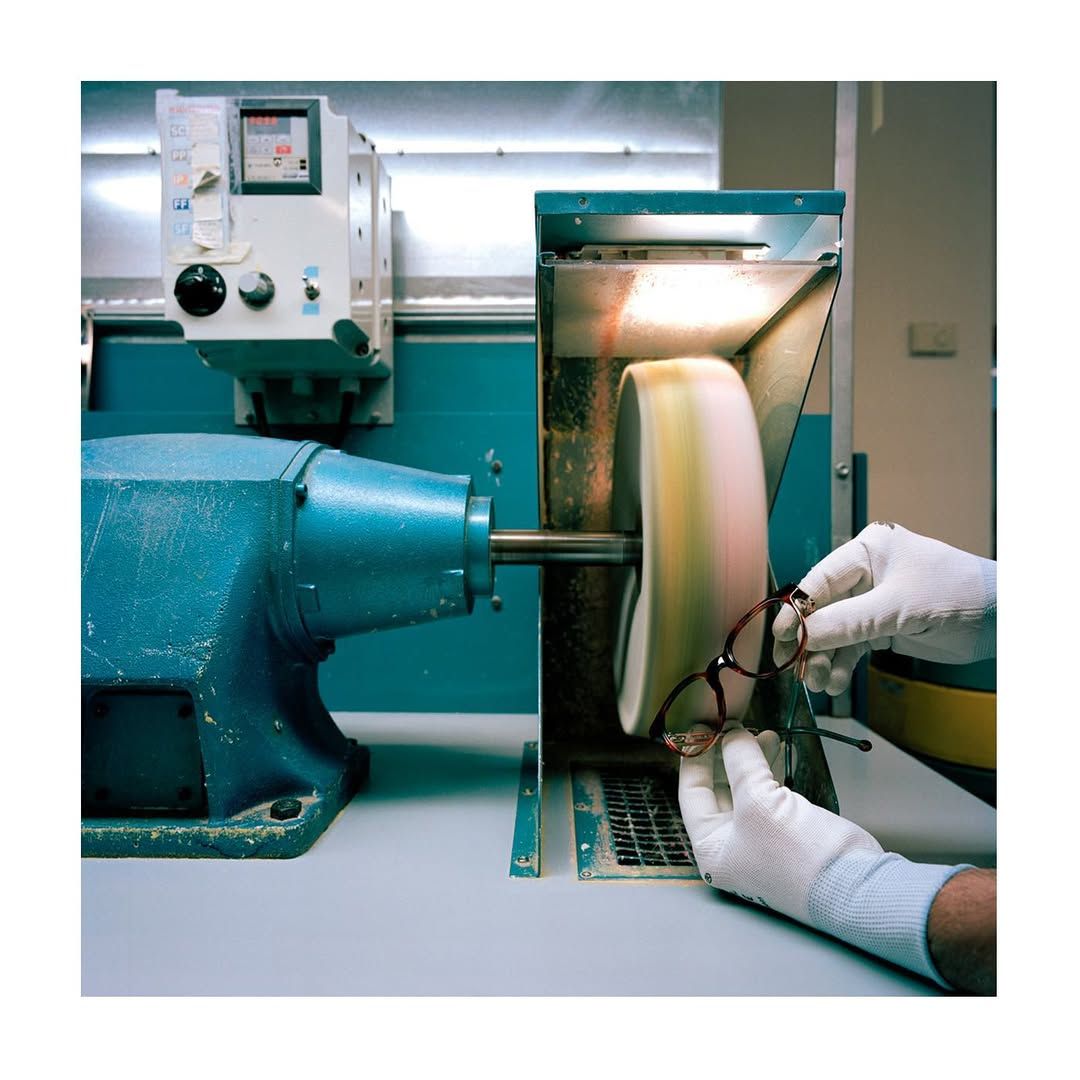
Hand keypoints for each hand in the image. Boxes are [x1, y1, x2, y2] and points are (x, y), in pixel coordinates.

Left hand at [678, 724, 880, 920]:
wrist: (854, 884)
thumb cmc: (798, 854)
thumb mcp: (758, 801)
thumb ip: (739, 762)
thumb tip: (731, 735)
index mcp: (711, 847)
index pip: (692, 792)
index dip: (696, 756)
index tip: (703, 726)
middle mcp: (730, 846)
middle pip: (718, 788)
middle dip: (727, 754)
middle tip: (733, 725)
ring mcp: (758, 839)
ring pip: (745, 788)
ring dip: (750, 758)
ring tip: (762, 732)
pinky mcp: (785, 831)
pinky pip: (768, 793)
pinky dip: (769, 769)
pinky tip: (774, 748)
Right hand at [772, 522, 996, 694]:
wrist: (1004, 620)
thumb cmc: (958, 594)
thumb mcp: (898, 608)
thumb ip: (848, 622)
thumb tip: (802, 635)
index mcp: (867, 551)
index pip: (819, 579)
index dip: (797, 608)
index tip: (780, 635)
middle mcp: (866, 574)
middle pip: (823, 609)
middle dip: (811, 640)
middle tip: (797, 667)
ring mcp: (874, 602)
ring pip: (835, 632)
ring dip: (825, 658)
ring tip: (820, 683)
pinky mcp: (884, 627)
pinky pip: (853, 646)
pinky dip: (842, 664)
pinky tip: (836, 682)